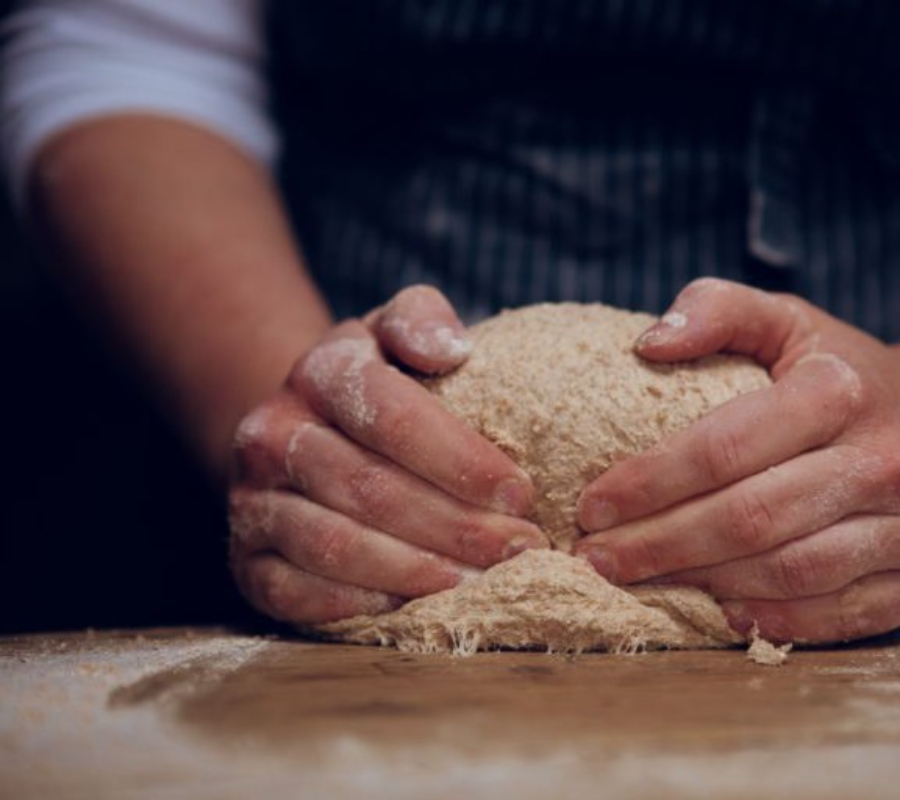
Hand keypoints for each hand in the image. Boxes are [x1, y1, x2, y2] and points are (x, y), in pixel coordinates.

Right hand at [228, 285, 546, 623]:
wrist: (301, 433)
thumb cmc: (377, 384)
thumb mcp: (394, 332)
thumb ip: (422, 320)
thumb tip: (451, 348)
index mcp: (319, 372)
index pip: (390, 415)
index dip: (459, 459)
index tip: (521, 491)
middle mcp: (273, 435)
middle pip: (368, 487)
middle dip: (454, 525)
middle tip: (520, 550)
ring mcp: (252, 502)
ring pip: (334, 545)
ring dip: (416, 572)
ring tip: (483, 586)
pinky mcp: (247, 562)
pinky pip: (296, 594)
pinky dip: (359, 606)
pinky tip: (417, 610)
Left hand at [574, 278, 899, 643]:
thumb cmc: (850, 375)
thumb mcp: (793, 321)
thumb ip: (720, 309)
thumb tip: (647, 343)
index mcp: (842, 391)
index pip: (726, 446)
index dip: (650, 481)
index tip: (591, 505)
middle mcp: (887, 460)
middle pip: (751, 519)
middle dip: (660, 545)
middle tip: (595, 559)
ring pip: (790, 574)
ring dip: (704, 586)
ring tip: (640, 584)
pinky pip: (839, 616)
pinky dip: (773, 621)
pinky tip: (717, 611)